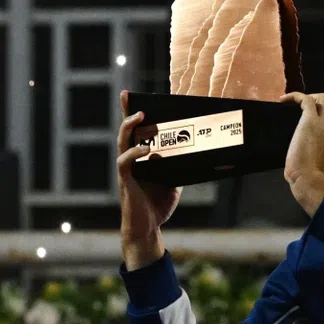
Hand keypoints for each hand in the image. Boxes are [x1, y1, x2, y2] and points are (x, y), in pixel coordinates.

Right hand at [117, 90, 181, 269]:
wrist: (149, 228)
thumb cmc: (159, 205)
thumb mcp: (176, 181)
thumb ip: (181, 166)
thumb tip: (202, 155)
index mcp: (141, 158)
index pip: (136, 131)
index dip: (133, 113)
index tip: (132, 95)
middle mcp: (131, 160)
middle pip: (126, 131)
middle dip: (127, 112)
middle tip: (129, 96)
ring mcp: (126, 170)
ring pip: (122, 142)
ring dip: (129, 127)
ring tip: (140, 116)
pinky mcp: (125, 181)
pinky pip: (125, 162)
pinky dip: (134, 153)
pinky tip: (145, 149)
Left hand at [280, 93, 323, 213]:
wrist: (307, 176)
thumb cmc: (311, 172)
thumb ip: (322, 143)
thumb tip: (311, 137)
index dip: (323, 108)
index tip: (310, 112)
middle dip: (318, 98)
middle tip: (303, 106)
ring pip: (323, 97)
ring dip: (309, 96)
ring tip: (295, 102)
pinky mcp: (310, 120)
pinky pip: (306, 99)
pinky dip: (294, 95)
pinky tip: (283, 99)